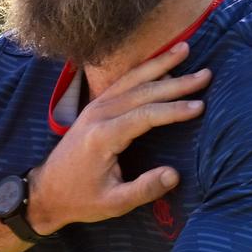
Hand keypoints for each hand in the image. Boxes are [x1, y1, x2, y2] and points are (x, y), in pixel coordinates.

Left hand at [28, 42, 210, 233]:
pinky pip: (121, 83)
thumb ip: (144, 189)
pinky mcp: (93, 107)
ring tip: (185, 48)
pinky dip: (142, 70)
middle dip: (176, 82)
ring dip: (159, 64)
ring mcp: (93, 108)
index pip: (144, 116)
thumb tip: (175, 174)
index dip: (173, 109)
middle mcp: (97, 115)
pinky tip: (160, 62)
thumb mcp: (114, 203)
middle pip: (142, 92)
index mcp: (102, 137)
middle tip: (206, 74)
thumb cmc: (80, 199)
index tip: (200, 106)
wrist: (46, 191)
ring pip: (131, 80)